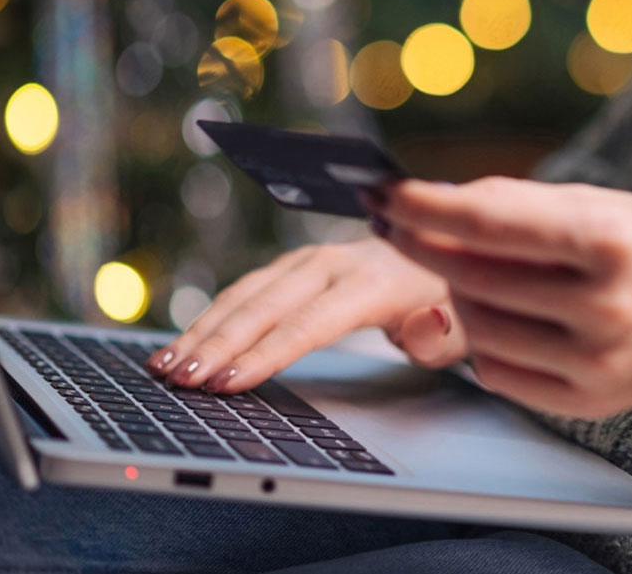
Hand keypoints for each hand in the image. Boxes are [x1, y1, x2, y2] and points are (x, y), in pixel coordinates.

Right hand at [147, 237, 467, 392]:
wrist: (449, 248)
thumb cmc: (457, 297)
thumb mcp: (468, 324)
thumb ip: (443, 336)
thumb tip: (423, 327)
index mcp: (375, 281)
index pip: (312, 323)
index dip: (268, 355)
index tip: (229, 382)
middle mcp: (335, 262)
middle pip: (266, 306)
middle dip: (217, 344)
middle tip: (178, 380)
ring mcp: (311, 260)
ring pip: (247, 293)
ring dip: (202, 330)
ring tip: (163, 367)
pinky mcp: (295, 265)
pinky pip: (246, 290)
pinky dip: (210, 317)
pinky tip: (182, 345)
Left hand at [370, 177, 631, 418]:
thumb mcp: (611, 206)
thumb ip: (527, 206)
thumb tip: (439, 202)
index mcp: (610, 240)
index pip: (488, 222)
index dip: (424, 205)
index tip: (385, 192)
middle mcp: (603, 305)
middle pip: (471, 275)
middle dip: (424, 245)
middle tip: (403, 224)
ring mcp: (595, 361)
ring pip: (477, 325)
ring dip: (456, 293)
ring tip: (470, 269)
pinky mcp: (588, 402)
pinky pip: (499, 372)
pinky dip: (486, 340)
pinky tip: (504, 316)